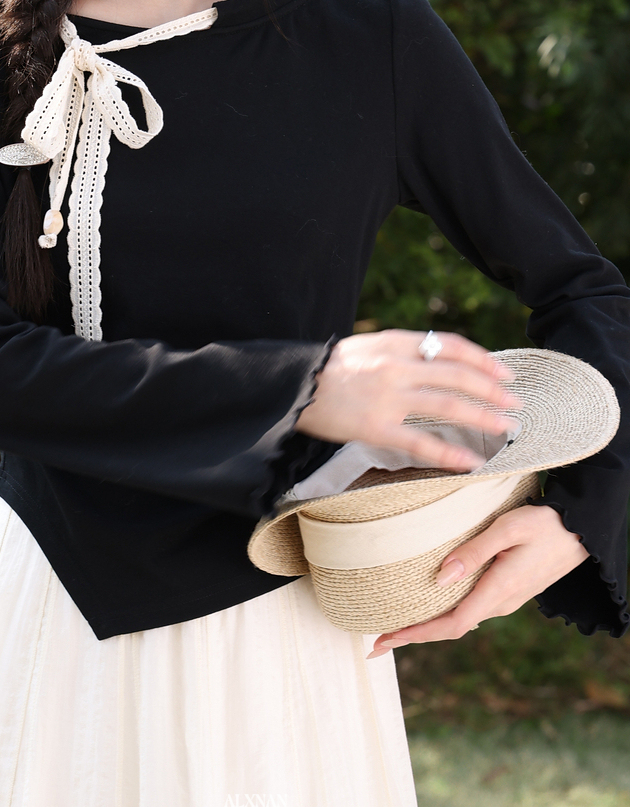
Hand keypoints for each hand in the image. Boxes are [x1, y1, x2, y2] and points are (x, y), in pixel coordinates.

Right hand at [296, 329, 521, 471]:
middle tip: (515, 403)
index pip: (451, 347)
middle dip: (492, 391)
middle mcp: (397, 367)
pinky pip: (420, 443)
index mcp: (395, 343)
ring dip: (482, 418)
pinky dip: (449, 454)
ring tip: (505, 429)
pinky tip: (469, 463)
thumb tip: (437, 360)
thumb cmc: (327, 368)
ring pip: (447, 406)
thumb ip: (400, 352)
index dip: (483, 360)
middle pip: (458, 376)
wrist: (291, 386)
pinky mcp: (374, 428)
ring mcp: (387, 398)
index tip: (505, 374)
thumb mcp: (367, 346)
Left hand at [367, 504, 588, 656]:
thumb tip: (440, 577)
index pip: (449, 625)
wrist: (582, 529)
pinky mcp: (507, 592)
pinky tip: (429, 611)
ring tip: (395, 630)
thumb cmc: (544, 523)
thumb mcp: (508, 529)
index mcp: (498, 590)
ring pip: (458, 621)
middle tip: (376, 644)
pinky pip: (469, 611)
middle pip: (449, 629)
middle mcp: (500, 603)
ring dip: (426, 628)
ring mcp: (505, 600)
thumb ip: (473, 552)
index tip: (384, 640)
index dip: (414, 635)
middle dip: (412, 637)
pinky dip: (443, 617)